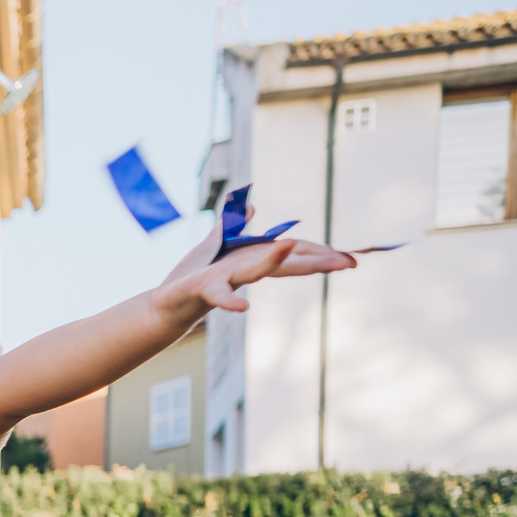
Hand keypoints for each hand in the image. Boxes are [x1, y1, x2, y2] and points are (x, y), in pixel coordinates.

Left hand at [156, 234, 355, 321]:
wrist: (164, 303)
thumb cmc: (193, 276)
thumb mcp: (213, 245)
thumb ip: (231, 225)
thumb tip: (250, 207)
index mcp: (252, 260)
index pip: (294, 254)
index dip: (322, 255)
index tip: (352, 259)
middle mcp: (245, 271)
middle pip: (286, 265)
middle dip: (318, 261)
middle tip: (350, 263)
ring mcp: (226, 281)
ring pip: (256, 271)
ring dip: (275, 261)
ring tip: (292, 247)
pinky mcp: (204, 290)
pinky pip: (219, 296)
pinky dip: (230, 301)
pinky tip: (242, 309)